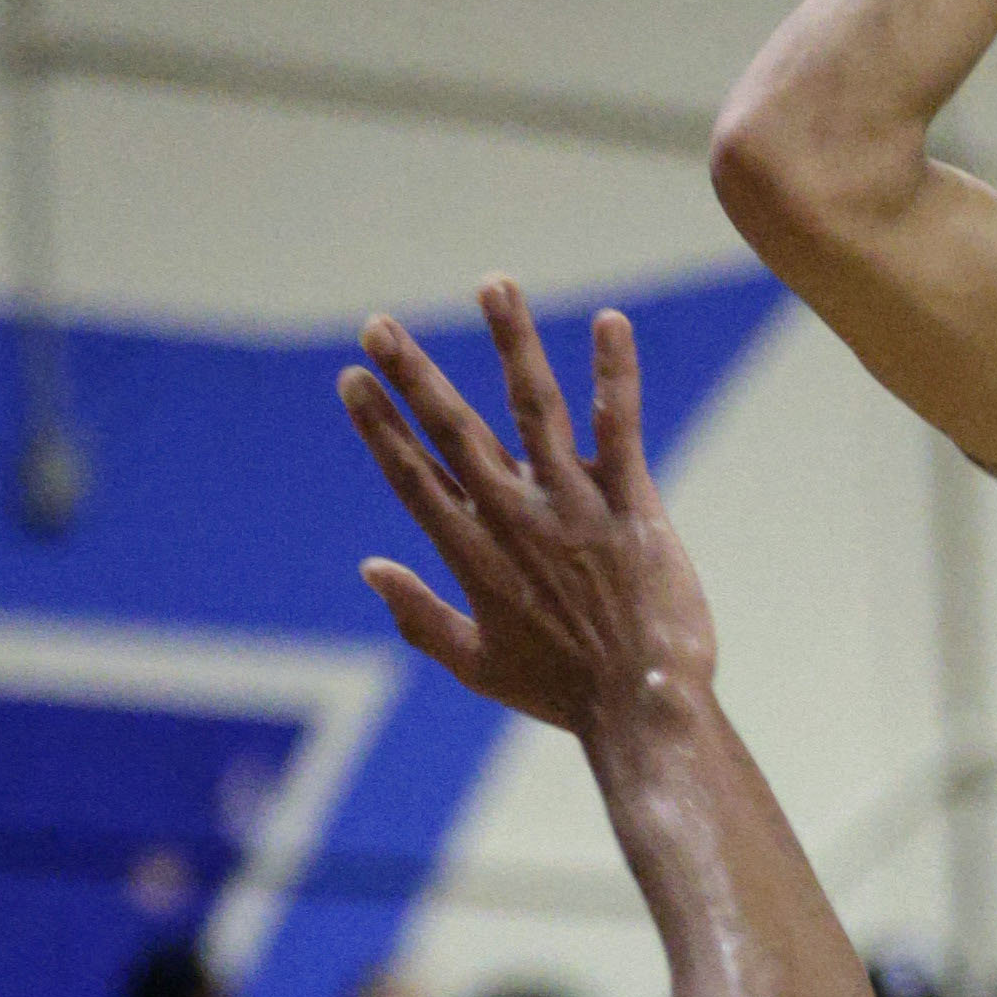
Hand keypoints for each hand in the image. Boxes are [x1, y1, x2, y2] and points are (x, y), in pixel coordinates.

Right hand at [343, 287, 718, 740]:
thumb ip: (420, 615)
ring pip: (534, 408)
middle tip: (378, 325)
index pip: (414, 477)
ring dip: (512, 342)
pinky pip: (619, 426)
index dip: (380, 427)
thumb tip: (368, 568)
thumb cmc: (565, 695)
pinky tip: (611, 321)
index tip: (352, 379)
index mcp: (474, 556)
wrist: (644, 712)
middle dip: (413, 375)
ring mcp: (573, 506)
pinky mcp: (630, 503)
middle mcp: (516, 519)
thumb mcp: (479, 664)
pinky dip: (614, 374)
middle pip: (455, 432)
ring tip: (493, 284)